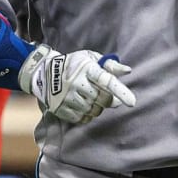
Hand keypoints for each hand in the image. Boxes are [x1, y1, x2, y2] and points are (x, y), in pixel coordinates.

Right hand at [18, 44, 135, 124]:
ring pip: (94, 110)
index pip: (106, 81)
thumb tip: (128, 71)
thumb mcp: (91, 58)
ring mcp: (67, 97)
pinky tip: (82, 105)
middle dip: (109, 99)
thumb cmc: (75, 64)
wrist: (45, 72)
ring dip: (98, 107)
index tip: (132, 102)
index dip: (120, 91)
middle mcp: (76, 83)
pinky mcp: (61, 109)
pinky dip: (87, 115)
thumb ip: (110, 65)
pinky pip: (83, 119)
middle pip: (103, 99)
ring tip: (91, 98)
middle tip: (105, 95)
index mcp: (86, 69)